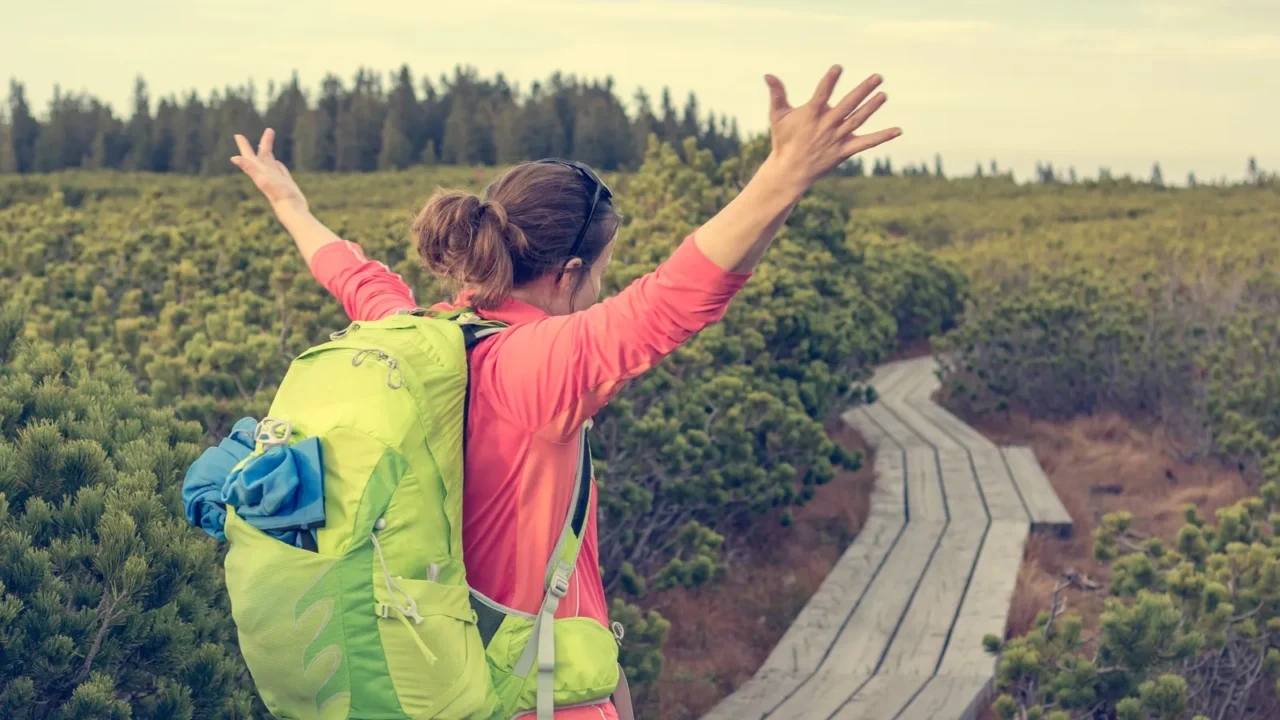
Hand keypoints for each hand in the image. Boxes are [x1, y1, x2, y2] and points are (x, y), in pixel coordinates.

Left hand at [231, 129, 307, 216]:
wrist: (292, 210)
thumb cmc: (278, 194)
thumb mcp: (262, 178)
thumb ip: (249, 167)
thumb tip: (233, 158)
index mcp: (259, 171)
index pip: (249, 155)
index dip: (244, 145)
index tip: (238, 135)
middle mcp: (266, 174)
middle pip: (262, 155)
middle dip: (264, 142)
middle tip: (269, 130)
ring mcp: (275, 178)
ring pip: (270, 161)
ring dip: (269, 151)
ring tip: (268, 144)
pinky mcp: (285, 183)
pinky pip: (280, 170)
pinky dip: (277, 164)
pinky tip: (277, 163)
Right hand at [763, 66, 900, 186]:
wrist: (790, 171)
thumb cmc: (783, 141)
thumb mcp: (777, 116)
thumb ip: (777, 93)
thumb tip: (768, 74)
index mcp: (811, 114)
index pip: (822, 93)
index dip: (829, 81)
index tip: (838, 68)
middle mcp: (827, 125)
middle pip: (848, 104)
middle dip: (863, 90)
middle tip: (878, 77)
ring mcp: (837, 138)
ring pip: (858, 120)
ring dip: (872, 107)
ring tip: (883, 95)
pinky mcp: (845, 151)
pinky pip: (866, 143)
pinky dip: (882, 137)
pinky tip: (897, 130)